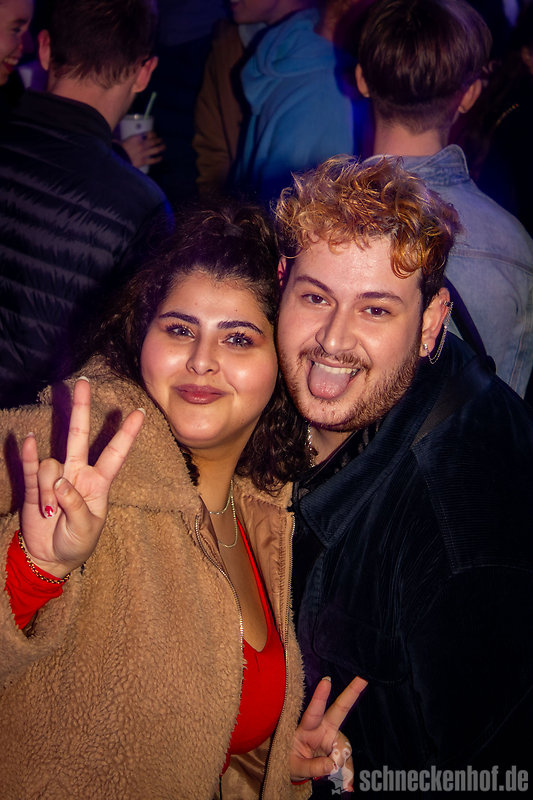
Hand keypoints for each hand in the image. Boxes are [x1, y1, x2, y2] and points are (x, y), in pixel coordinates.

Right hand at [20, 377, 144, 577]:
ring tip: (49, 513)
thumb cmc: (76, 544)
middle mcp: (78, 473)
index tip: (140, 412)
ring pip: (51, 465)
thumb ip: (77, 506)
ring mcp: (56, 477)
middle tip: (83, 382)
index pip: (115, 453)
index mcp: (99, 483)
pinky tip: (28, 440)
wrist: (49, 558)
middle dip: (81, 408)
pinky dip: (29, 455)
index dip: (126, 434)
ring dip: (48, 489)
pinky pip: (32, 467)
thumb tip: (62, 482)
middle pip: (79, 435)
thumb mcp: (86, 530)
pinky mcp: (35, 486)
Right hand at [120, 130, 165, 168]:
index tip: (154, 134)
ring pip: (156, 149)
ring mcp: (144, 153)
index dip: (152, 134)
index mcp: (136, 138)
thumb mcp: (120, 141)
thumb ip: (122, 140)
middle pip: (154, 141)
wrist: (119, 158)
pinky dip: (158, 159)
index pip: (148, 133)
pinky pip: (153, 160)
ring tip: (163, 147)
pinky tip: (161, 157)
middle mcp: (142, 144)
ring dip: (161, 148)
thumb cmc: (118, 150)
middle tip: (161, 140)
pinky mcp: (144, 161)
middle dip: (159, 140)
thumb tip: (117, 141)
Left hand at [289, 675, 366, 788]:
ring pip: (345, 744)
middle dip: (352, 692)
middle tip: (363, 678)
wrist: (293, 768)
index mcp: (307, 727)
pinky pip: (347, 758)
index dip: (320, 696)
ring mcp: (332, 736)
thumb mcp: (295, 766)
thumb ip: (313, 767)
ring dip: (341, 761)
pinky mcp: (338, 747)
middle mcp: (322, 727)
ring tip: (330, 775)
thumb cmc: (289, 760)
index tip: (326, 680)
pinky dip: (347, 772)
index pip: (314, 711)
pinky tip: (347, 785)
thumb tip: (332, 766)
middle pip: (339, 709)